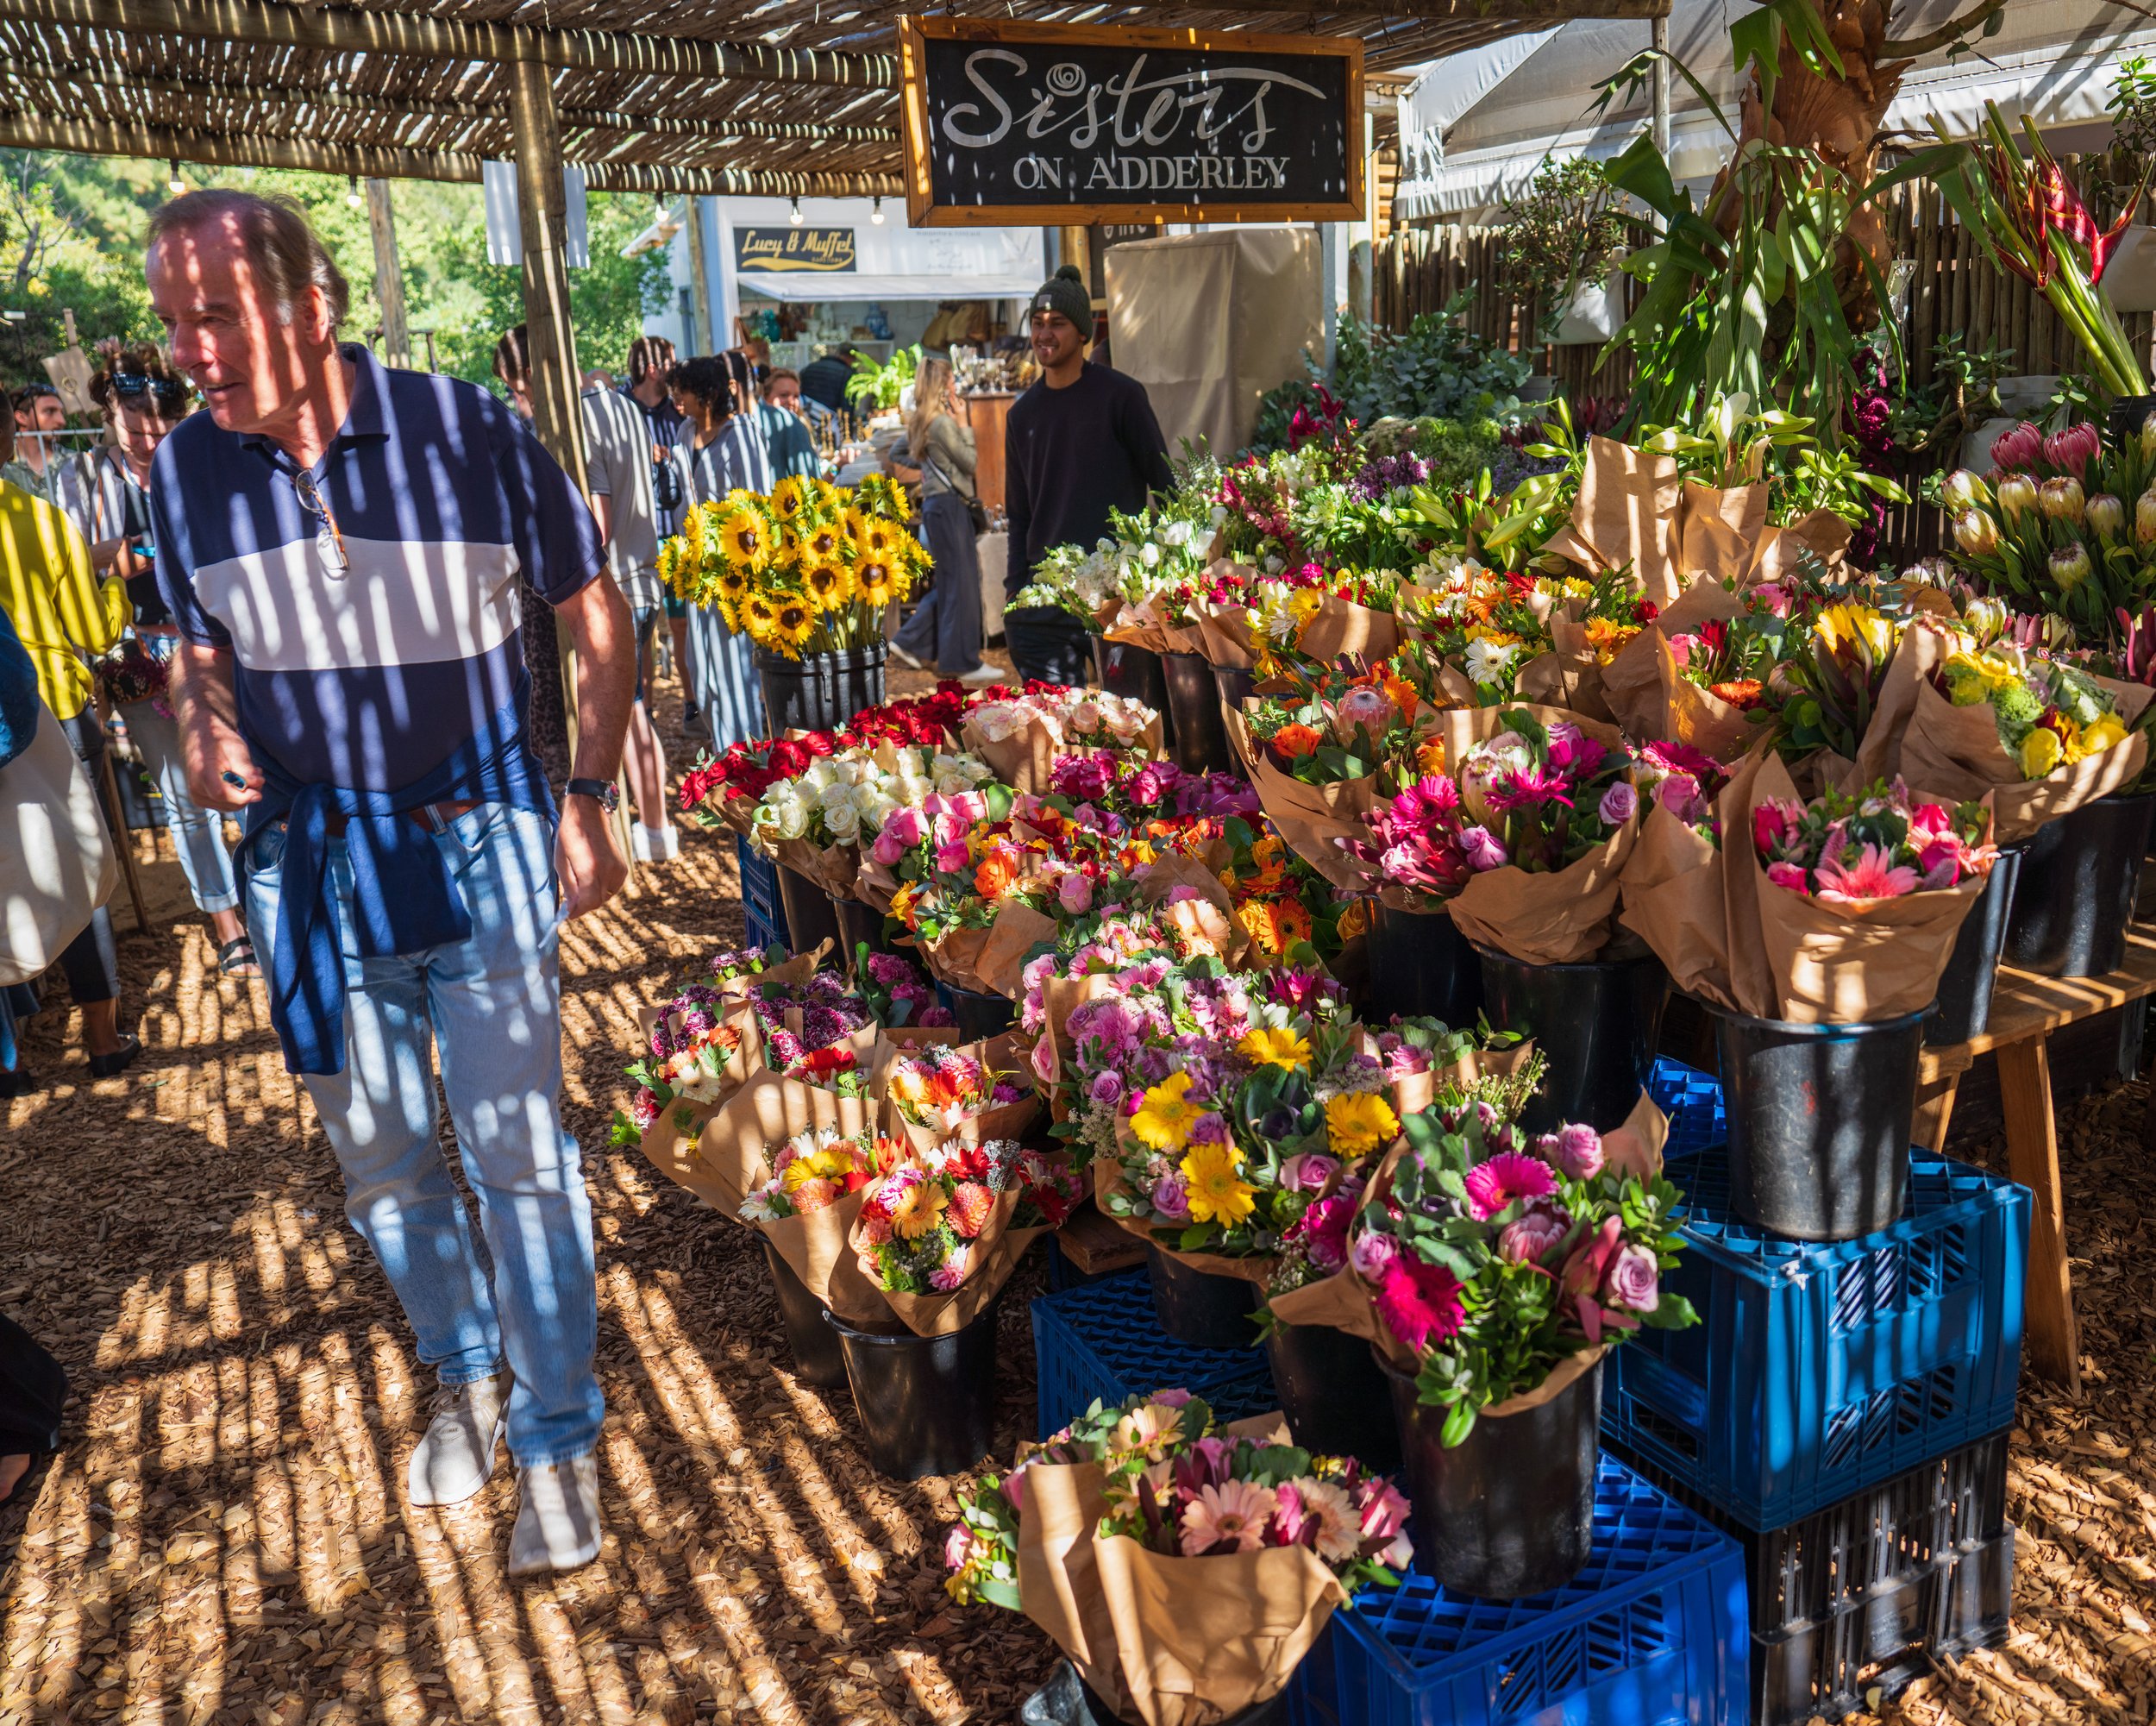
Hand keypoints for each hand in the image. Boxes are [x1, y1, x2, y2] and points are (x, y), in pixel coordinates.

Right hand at [185, 720, 261, 810]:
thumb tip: (257, 784)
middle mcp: (197, 787)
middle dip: (249, 793)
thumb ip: (246, 768)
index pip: (223, 794)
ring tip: (248, 774)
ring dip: (245, 794)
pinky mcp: (201, 800)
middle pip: (231, 803)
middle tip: (257, 774)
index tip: (258, 792)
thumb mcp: (236, 748)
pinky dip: (237, 796)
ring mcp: (198, 796)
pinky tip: (240, 780)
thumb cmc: (218, 741)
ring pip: (231, 806)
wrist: (200, 739)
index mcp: (203, 772)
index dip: (243, 796)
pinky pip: (226, 805)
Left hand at [555, 794, 627, 920]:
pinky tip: (592, 878)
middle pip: (596, 902)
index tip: (567, 914)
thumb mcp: (562, 862)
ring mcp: (618, 869)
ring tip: (580, 885)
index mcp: (590, 870)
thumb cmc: (570, 837)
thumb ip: (569, 887)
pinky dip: (602, 888)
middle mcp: (608, 871)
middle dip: (583, 905)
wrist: (589, 815)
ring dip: (592, 897)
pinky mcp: (622, 868)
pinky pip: (613, 888)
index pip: (587, 903)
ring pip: (605, 896)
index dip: (576, 911)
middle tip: (570, 902)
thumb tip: (572, 908)